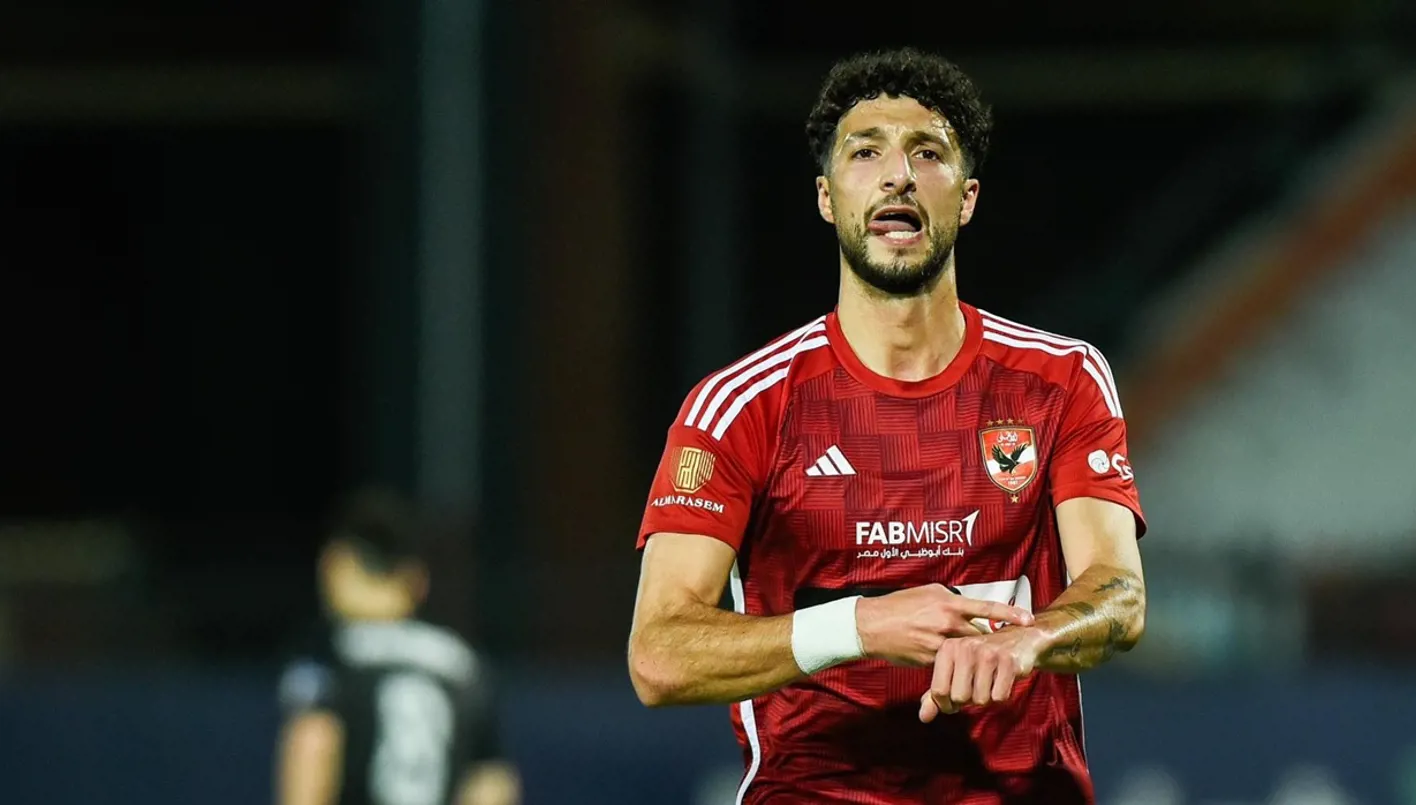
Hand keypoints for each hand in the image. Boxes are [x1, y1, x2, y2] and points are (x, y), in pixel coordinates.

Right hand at [855, 584, 1034, 666]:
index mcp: (948, 604)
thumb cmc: (898, 605)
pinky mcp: (929, 660)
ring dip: (968, 653)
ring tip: (970, 654)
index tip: (1029, 619)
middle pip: (979, 635)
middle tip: (999, 643)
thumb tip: (966, 604)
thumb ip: (950, 599)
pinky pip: (948, 662)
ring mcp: (939, 644)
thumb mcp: (926, 593)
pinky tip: (947, 659)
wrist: (870, 626)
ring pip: (964, 652)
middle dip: (987, 640)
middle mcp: (947, 624)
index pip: (986, 609)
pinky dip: (951, 661)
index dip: (1010, 614)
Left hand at [918, 626, 1046, 721]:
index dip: (946, 704)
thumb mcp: (955, 672)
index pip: (938, 691)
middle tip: (976, 688)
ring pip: (981, 699)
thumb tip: (924, 717)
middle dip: (968, 700)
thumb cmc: (980, 660)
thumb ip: (937, 694)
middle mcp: (965, 647)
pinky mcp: (1009, 661)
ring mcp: (988, 653)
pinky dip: (1001, 695)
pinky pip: (999, 697)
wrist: (1018, 640)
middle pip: (959, 697)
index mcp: (948, 649)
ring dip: (986, 697)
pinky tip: (1002, 680)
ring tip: (990, 681)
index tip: (954, 701)